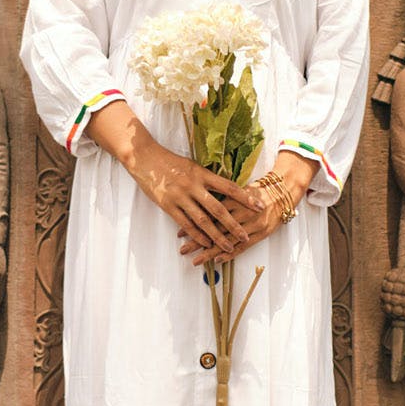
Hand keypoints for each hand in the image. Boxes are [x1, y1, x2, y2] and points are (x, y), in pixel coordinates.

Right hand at [129, 143, 262, 253]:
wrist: (145, 158)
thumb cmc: (170, 162)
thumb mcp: (192, 166)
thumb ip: (207, 178)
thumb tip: (226, 189)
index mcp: (202, 174)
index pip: (229, 187)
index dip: (245, 198)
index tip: (259, 206)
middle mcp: (193, 185)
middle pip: (218, 208)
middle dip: (233, 224)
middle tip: (246, 236)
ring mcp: (180, 197)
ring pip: (203, 220)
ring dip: (217, 236)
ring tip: (229, 246)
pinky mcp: (168, 205)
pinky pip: (185, 224)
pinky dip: (197, 235)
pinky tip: (206, 243)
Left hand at [183, 151, 316, 265]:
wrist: (284, 190)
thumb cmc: (260, 190)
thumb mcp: (239, 191)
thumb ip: (223, 199)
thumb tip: (200, 203)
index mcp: (232, 200)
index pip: (207, 214)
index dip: (193, 224)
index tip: (179, 233)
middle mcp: (240, 212)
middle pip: (214, 229)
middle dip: (196, 241)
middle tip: (182, 249)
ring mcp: (251, 224)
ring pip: (226, 239)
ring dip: (209, 251)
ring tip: (195, 260)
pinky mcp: (261, 233)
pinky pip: (243, 246)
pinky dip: (230, 253)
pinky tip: (217, 260)